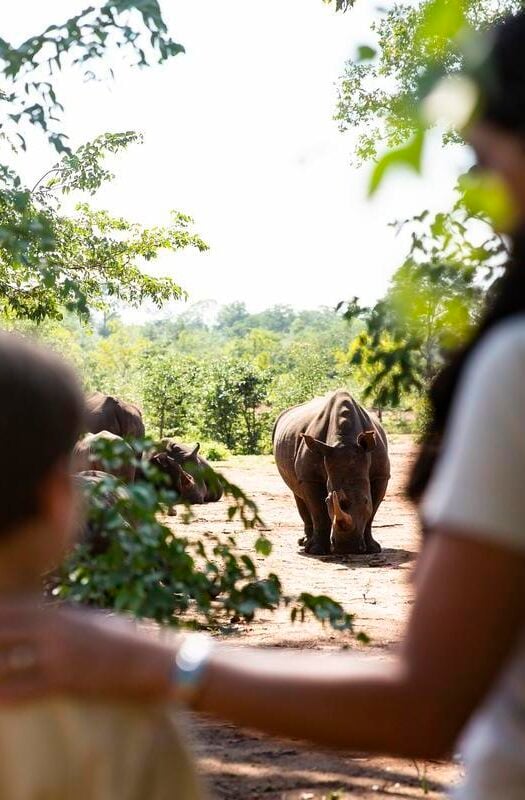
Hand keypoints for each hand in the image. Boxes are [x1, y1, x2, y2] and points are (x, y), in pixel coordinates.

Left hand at [0, 600, 176, 702]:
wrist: (157, 660)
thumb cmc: (127, 640)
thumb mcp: (92, 621)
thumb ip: (64, 620)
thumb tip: (41, 621)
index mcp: (59, 613)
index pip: (9, 610)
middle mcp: (55, 628)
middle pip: (2, 631)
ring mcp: (58, 654)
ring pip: (5, 661)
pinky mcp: (66, 681)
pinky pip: (23, 690)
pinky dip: (4, 695)